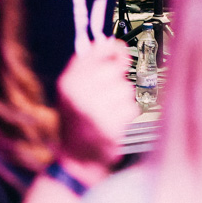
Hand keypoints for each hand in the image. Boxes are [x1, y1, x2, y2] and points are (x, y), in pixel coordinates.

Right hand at [54, 37, 135, 177]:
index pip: (98, 50)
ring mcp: (94, 110)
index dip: (115, 49)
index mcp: (70, 81)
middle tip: (113, 91)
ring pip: (126, 89)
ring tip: (111, 110)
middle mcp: (79, 92)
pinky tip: (116, 121)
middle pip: (116, 69)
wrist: (76, 159)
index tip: (122, 52)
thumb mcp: (71, 91)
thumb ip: (86, 67)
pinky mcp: (110, 126)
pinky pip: (131, 107)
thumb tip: (111, 43)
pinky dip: (128, 114)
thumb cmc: (77, 120)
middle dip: (119, 79)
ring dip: (124, 99)